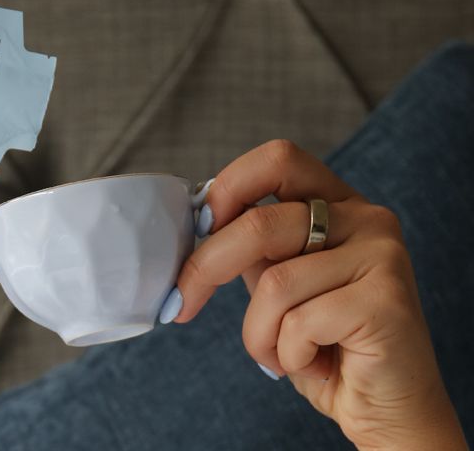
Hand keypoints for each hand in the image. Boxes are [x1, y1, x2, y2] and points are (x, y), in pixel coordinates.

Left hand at [172, 140, 464, 449]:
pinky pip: (299, 322)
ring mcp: (383, 255)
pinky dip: (288, 354)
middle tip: (181, 304)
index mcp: (338, 203)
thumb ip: (252, 246)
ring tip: (283, 354)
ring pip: (274, 283)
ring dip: (258, 334)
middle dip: (206, 268)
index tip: (198, 227)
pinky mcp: (387, 301)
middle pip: (260, 222)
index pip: (277, 159)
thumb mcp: (279, 283)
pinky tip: (316, 364)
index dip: (228, 188)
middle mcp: (367, 218)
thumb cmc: (323, 345)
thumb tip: (197, 221)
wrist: (385, 407)